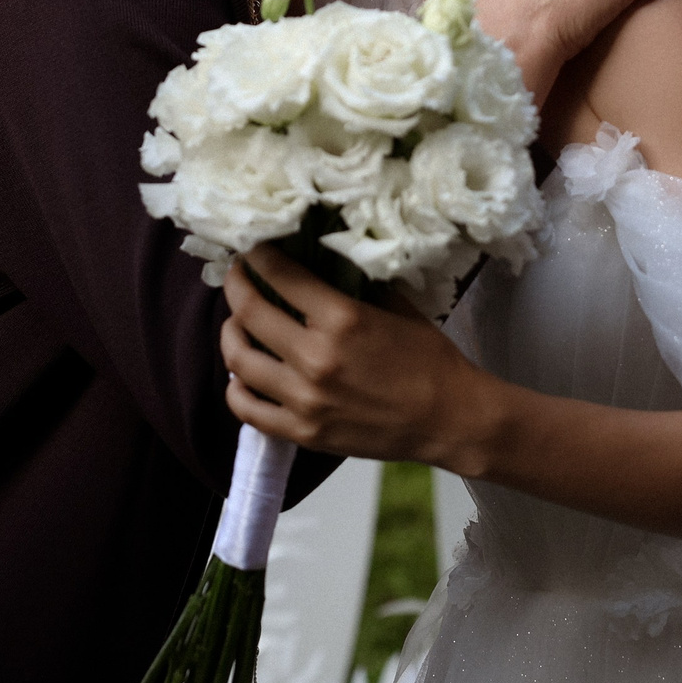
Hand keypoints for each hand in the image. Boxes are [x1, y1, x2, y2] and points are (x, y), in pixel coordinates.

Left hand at [221, 248, 499, 473]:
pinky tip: (244, 374)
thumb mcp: (397, 305)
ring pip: (239, 360)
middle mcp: (315, 358)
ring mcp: (305, 400)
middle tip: (238, 275)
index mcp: (342, 319)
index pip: (280, 275)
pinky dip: (237, 387)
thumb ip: (354, 282)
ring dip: (231, 334)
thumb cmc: (430, 358)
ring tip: (237, 323)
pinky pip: (247, 409)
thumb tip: (321, 256)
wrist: (450, 419)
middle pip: (249, 313)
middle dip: (236, 285)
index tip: (255, 249)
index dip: (259, 255)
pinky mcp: (303, 434)